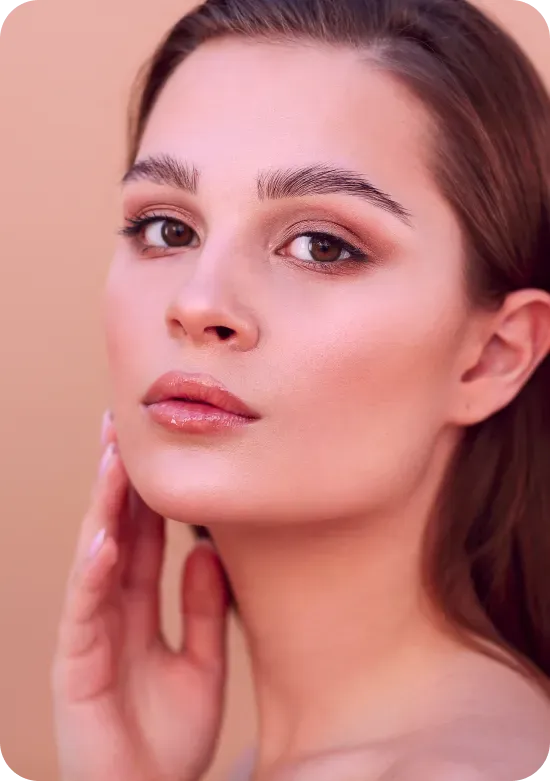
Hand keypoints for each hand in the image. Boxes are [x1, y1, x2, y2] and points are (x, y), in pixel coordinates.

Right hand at [51, 412, 229, 780]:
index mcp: (139, 607)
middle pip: (115, 532)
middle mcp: (111, 611)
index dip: (148, 491)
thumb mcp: (201, 665)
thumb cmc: (169, 740)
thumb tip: (207, 552)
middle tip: (124, 423)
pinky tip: (105, 537)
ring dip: (103, 509)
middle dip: (118, 480)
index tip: (156, 443)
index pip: (143, 536)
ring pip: (95, 558)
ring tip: (113, 458)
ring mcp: (90, 634)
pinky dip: (94, 572)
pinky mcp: (77, 666)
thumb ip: (202, 609)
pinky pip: (86, 611)